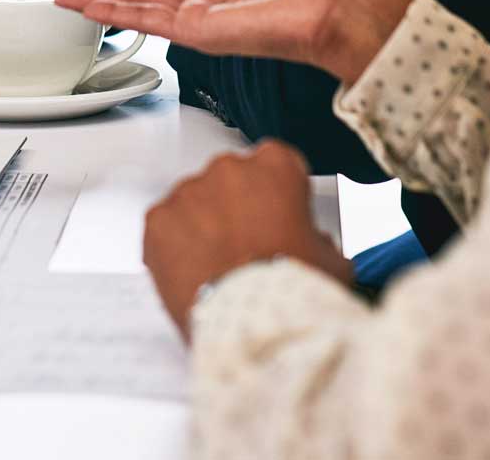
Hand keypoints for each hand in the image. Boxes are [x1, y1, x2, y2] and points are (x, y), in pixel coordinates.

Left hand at [144, 141, 350, 337]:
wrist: (251, 325)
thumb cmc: (289, 291)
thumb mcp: (332, 262)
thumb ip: (320, 239)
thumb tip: (314, 245)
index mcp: (275, 166)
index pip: (274, 163)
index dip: (276, 194)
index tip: (276, 214)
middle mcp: (229, 169)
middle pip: (230, 181)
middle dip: (236, 208)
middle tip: (246, 247)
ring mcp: (189, 192)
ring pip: (194, 202)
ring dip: (203, 225)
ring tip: (218, 265)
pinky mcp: (158, 220)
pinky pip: (164, 225)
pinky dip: (172, 244)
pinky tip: (192, 271)